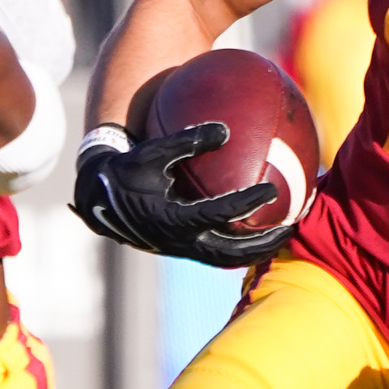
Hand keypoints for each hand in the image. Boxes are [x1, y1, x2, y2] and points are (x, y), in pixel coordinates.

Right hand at [71, 123, 287, 265]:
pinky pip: (216, 254)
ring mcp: (180, 249)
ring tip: (282, 236)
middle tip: (291, 227)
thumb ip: (187, 141)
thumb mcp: (152, 152)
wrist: (97, 200)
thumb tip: (225, 129)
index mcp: (172, 218)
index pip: (219, 214)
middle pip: (231, 252)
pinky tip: (258, 230)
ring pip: (226, 259)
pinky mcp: (180, 249)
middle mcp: (178, 240)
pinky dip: (239, 246)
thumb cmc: (126, 169)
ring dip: (255, 251)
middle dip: (263, 243)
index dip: (247, 203)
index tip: (271, 190)